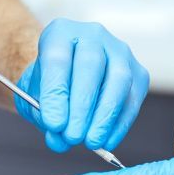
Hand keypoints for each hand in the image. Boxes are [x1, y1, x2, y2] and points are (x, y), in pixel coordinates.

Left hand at [16, 18, 148, 152]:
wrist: (70, 74)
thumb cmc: (51, 83)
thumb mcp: (34, 96)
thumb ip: (42, 115)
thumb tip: (59, 140)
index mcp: (61, 32)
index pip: (58, 59)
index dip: (56, 93)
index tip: (53, 124)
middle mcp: (93, 35)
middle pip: (91, 66)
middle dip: (82, 106)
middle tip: (73, 136)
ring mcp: (120, 52)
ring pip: (119, 80)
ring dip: (105, 116)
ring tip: (92, 142)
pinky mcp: (138, 72)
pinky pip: (133, 98)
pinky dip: (121, 123)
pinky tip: (107, 140)